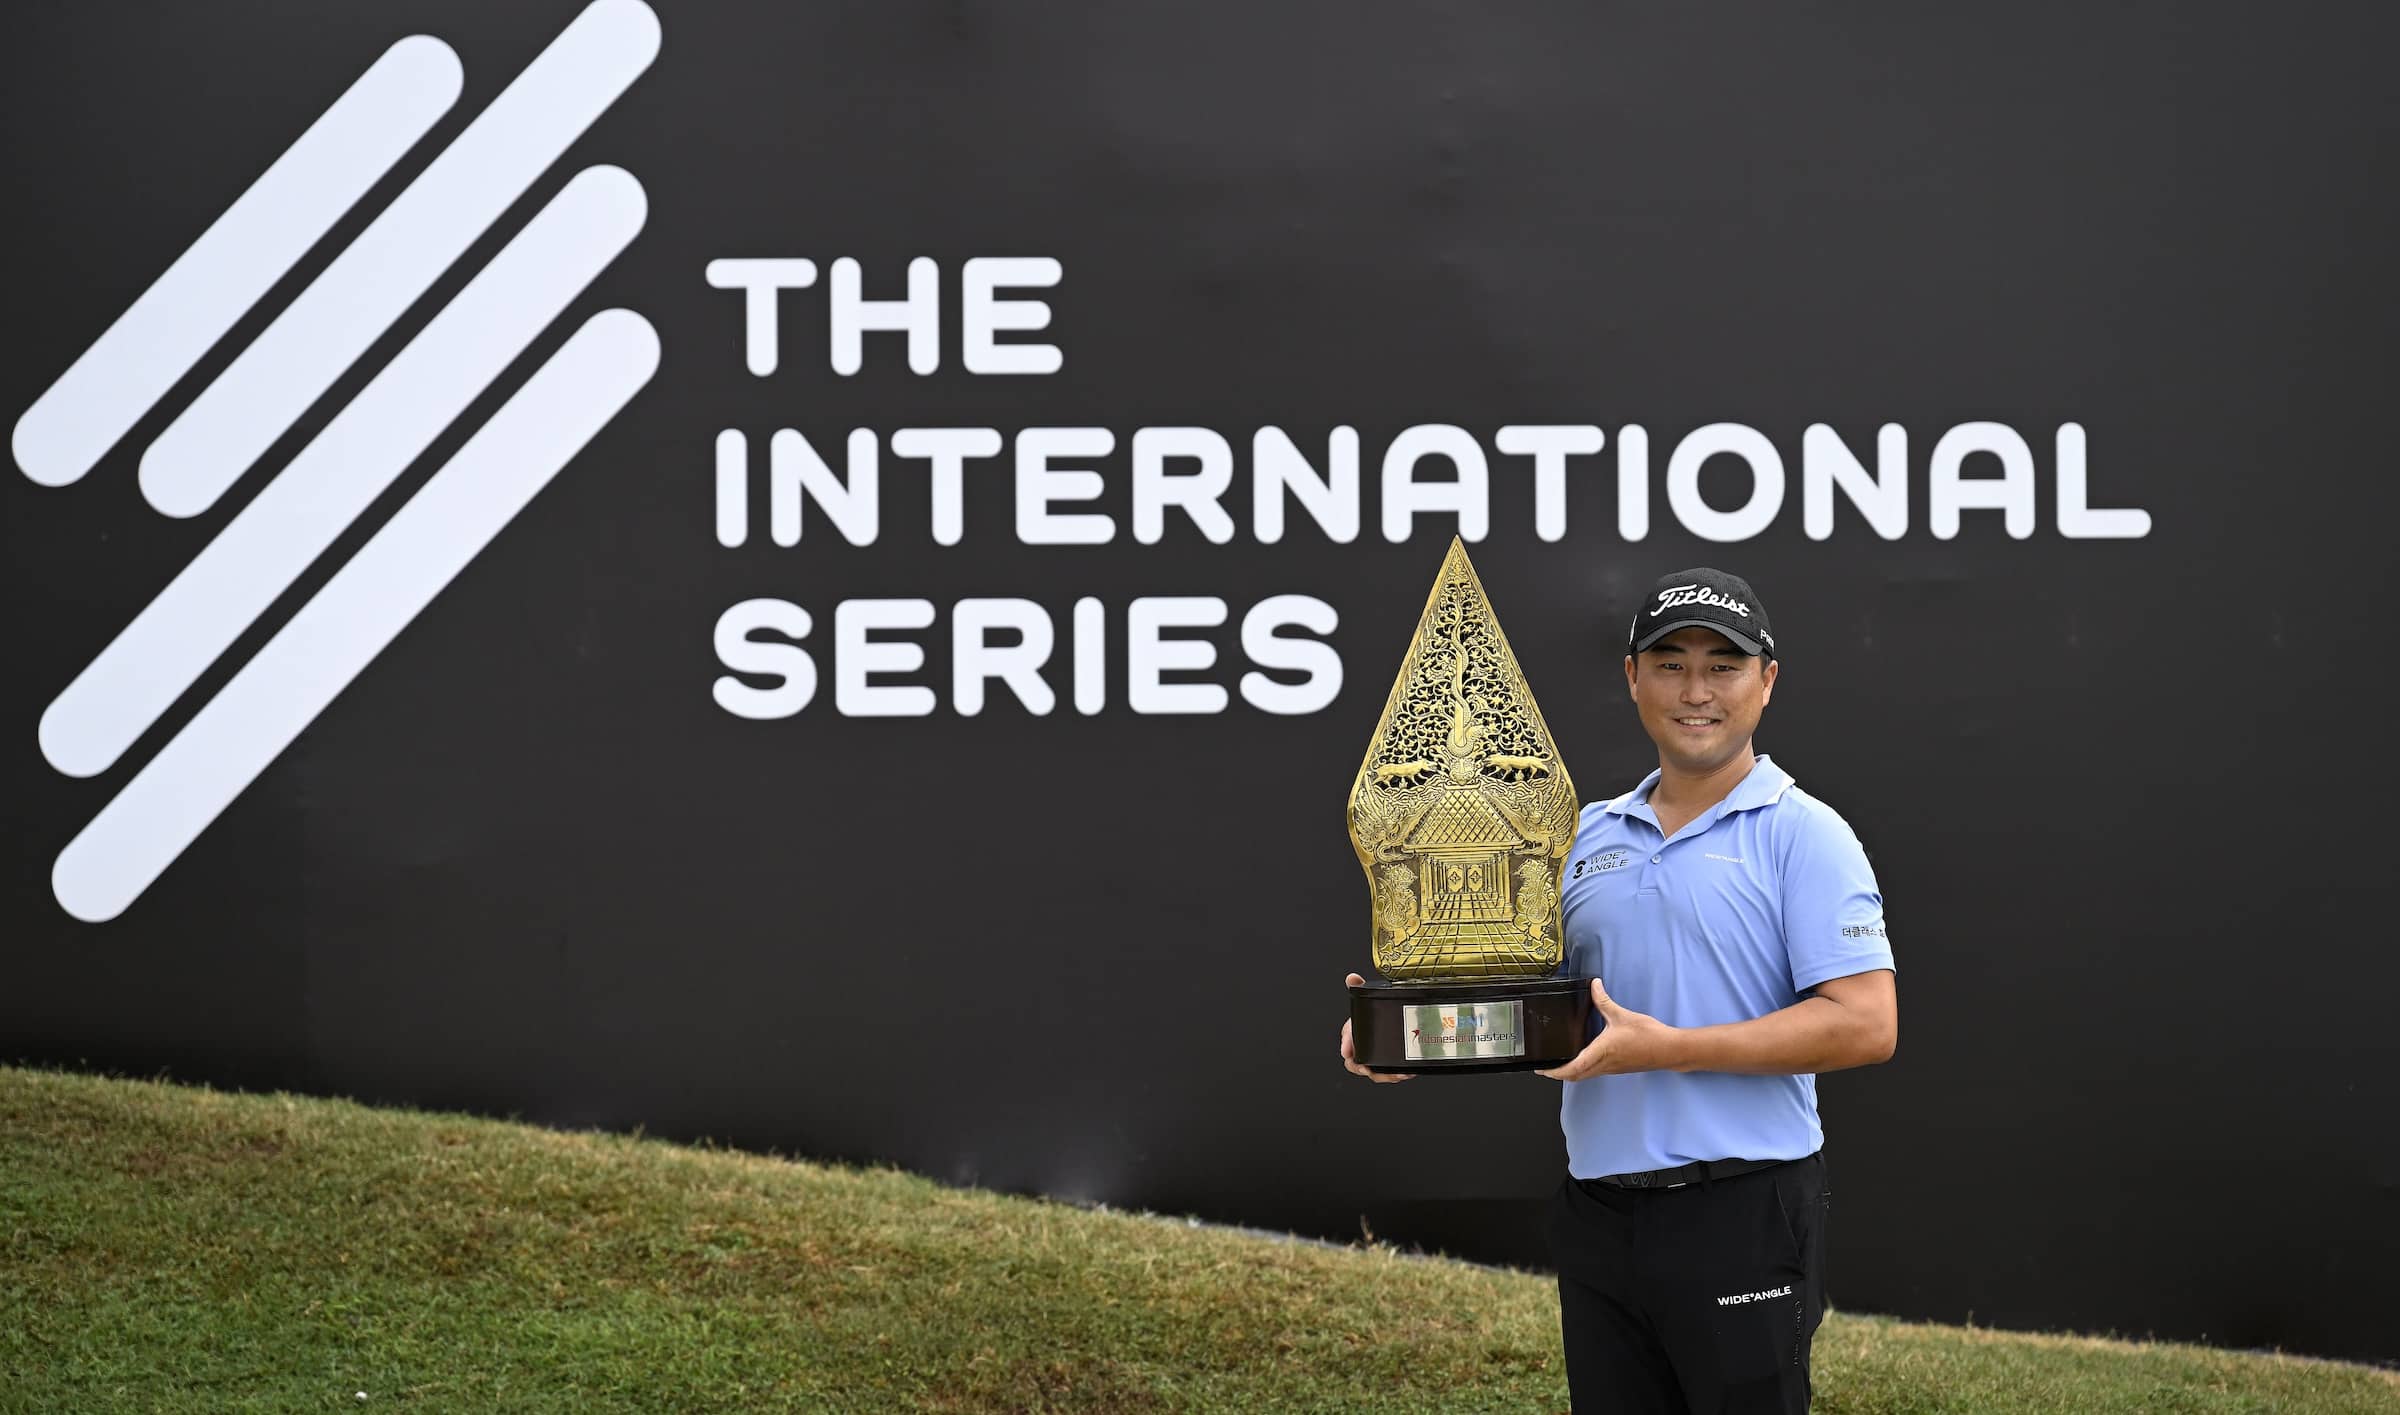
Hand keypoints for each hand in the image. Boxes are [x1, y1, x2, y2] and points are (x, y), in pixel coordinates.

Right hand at [1339, 973, 1415, 1081]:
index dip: (1347, 1049)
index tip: (1349, 1052)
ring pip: (1376, 1073)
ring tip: (1399, 1074)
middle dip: (1367, 1070)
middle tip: (1372, 1069)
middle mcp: (1361, 1050)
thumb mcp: (1365, 999)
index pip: (1347, 1046)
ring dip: (1387, 1075)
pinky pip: (1389, 1072)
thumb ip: (1358, 986)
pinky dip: (1398, 1074)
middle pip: (1359, 1066)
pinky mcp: (1386, 1064)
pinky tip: (1408, 1072)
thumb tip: (1352, 977)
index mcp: (1352, 1036)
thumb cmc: (1369, 1015)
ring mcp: (1374, 1059)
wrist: (1383, 1021)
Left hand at [1536, 977, 1682, 1080]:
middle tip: (1545, 1067)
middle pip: (1575, 1076)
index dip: (1554, 1071)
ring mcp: (1611, 1068)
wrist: (1669, 1050)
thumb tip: (1594, 985)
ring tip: (1560, 1063)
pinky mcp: (1618, 1068)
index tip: (1542, 1069)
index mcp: (1600, 1052)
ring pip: (1585, 1075)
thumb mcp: (1621, 1015)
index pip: (1572, 1068)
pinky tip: (1583, 1057)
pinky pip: (1595, 1071)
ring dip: (1571, 1072)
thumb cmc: (1648, 1036)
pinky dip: (1583, 1068)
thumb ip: (1603, 1001)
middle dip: (1558, 1073)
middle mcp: (1604, 1064)